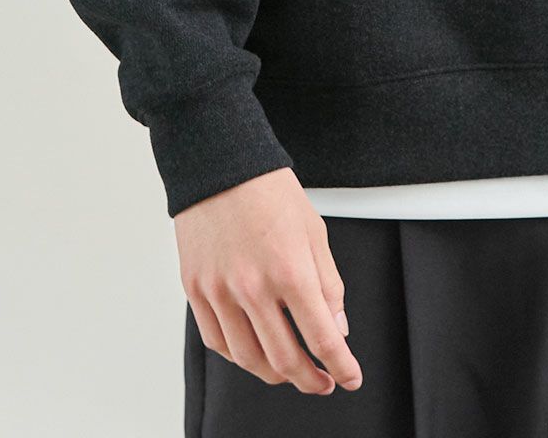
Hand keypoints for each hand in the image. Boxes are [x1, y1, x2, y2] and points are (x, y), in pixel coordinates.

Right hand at [176, 166, 363, 394]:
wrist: (220, 164)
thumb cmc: (270, 192)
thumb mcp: (314, 231)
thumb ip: (328, 284)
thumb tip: (338, 328)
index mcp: (290, 270)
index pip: (322, 338)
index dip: (341, 366)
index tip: (351, 378)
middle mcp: (253, 288)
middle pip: (285, 359)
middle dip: (310, 380)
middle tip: (323, 382)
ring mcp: (220, 292)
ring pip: (249, 359)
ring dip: (275, 374)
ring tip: (291, 372)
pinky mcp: (196, 290)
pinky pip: (217, 342)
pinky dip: (239, 357)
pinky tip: (254, 353)